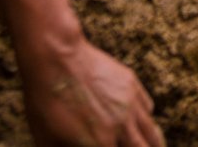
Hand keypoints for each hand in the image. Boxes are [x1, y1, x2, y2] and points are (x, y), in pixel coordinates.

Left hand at [21, 38, 161, 146]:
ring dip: (152, 143)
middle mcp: (121, 126)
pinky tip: (135, 120)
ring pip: (152, 133)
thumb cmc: (44, 101)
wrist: (56, 58)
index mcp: (99, 143)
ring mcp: (129, 104)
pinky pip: (147, 108)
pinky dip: (144, 118)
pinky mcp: (131, 84)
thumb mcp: (45, 138)